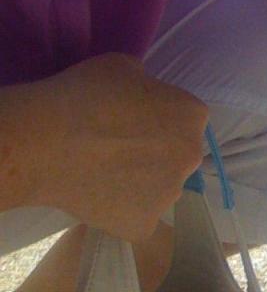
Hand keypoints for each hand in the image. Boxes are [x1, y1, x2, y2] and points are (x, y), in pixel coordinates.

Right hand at [17, 54, 207, 240]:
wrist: (47, 141)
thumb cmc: (88, 94)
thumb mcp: (128, 67)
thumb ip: (148, 85)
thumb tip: (144, 98)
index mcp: (193, 115)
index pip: (184, 119)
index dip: (157, 118)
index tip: (132, 121)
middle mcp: (190, 155)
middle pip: (177, 155)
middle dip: (155, 153)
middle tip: (118, 150)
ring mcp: (169, 194)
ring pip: (159, 189)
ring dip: (141, 184)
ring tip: (104, 174)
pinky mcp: (143, 226)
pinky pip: (136, 218)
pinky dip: (121, 212)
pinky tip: (99, 197)